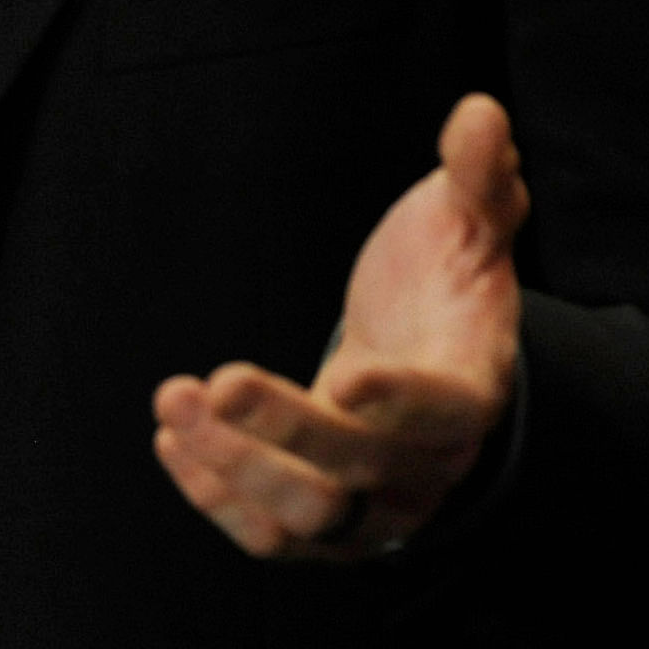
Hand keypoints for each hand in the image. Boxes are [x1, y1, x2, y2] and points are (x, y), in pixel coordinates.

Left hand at [151, 92, 528, 561]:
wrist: (430, 364)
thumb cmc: (446, 284)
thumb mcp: (467, 224)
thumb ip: (475, 176)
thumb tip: (478, 111)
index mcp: (472, 386)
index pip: (445, 410)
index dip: (402, 400)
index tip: (347, 372)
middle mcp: (428, 462)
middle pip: (358, 468)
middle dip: (285, 428)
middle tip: (216, 381)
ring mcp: (376, 505)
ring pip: (308, 517)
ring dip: (233, 466)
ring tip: (172, 401)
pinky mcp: (327, 527)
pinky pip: (272, 538)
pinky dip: (216, 496)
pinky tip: (170, 438)